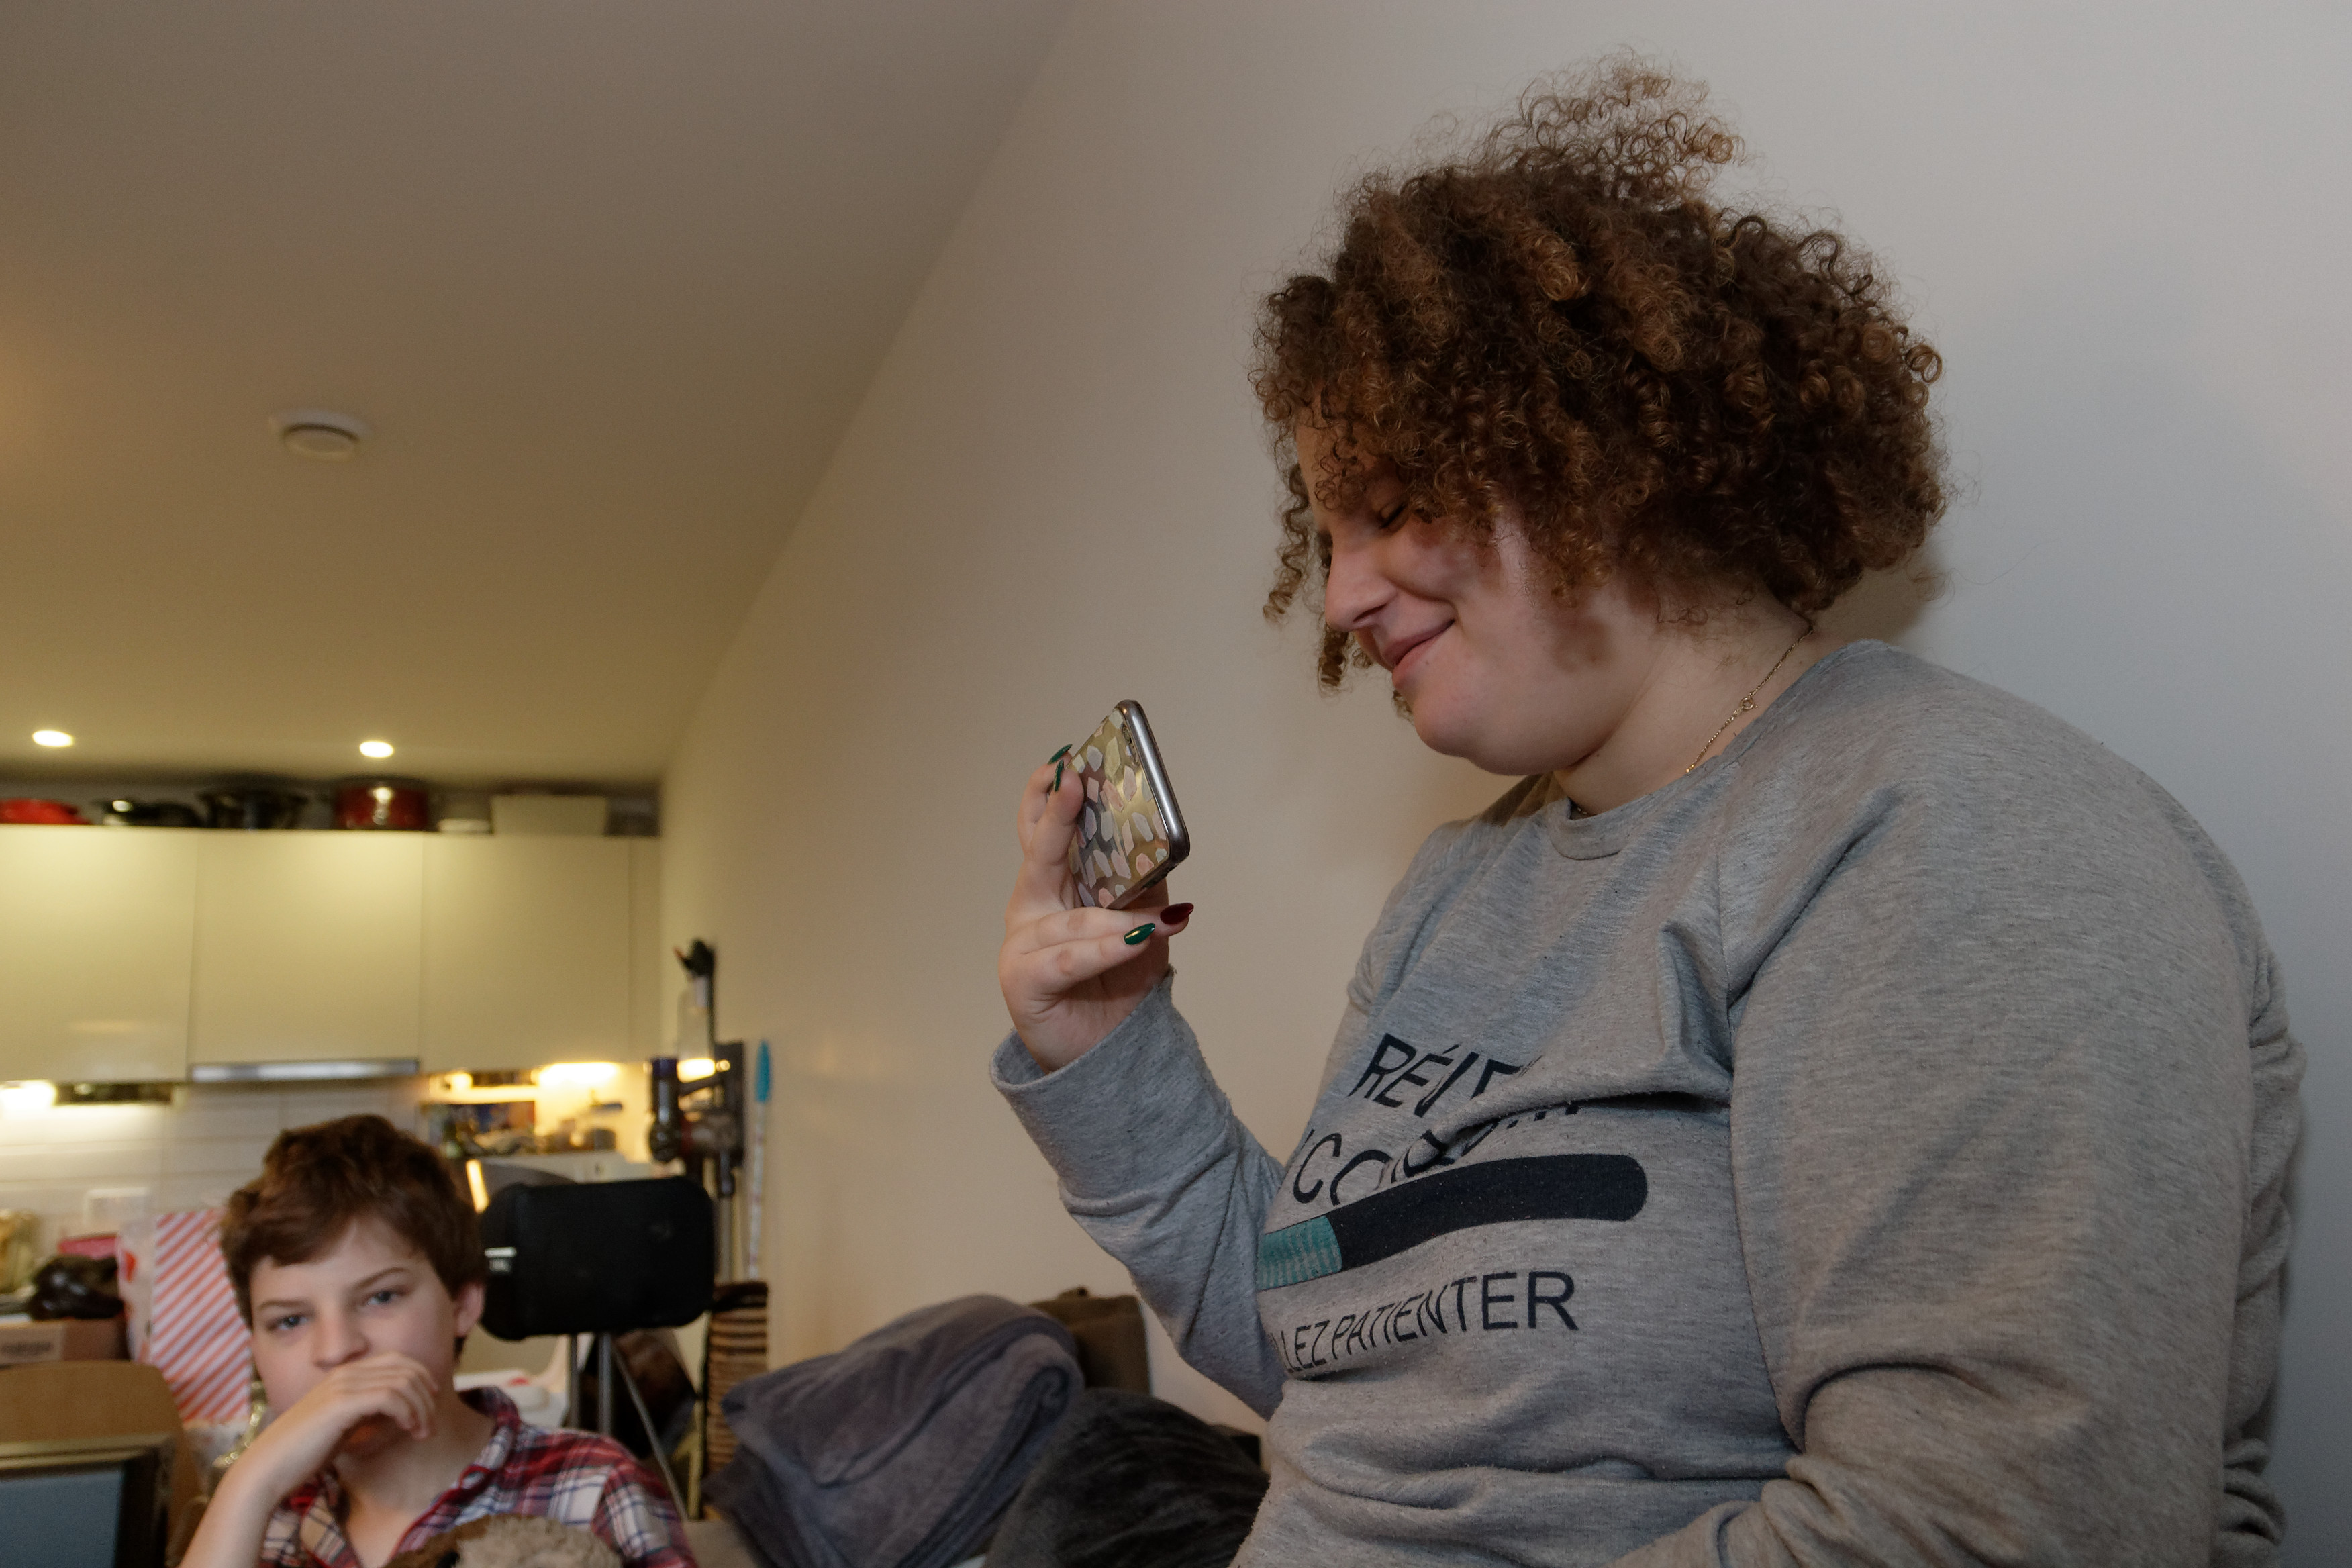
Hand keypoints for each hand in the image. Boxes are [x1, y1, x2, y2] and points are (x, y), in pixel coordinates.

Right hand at [182, 1351, 440, 1567]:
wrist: (269, 1468)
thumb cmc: (303, 1453)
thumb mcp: (343, 1425)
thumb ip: (365, 1411)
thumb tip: (396, 1408)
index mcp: (343, 1375)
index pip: (396, 1360)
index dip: (420, 1376)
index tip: (430, 1402)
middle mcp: (344, 1373)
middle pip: (405, 1367)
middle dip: (426, 1394)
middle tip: (430, 1424)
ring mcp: (342, 1386)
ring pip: (402, 1381)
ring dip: (421, 1407)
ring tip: (423, 1432)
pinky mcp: (341, 1404)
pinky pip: (390, 1396)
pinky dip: (407, 1411)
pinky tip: (408, 1429)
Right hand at [999, 754, 1192, 1070]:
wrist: (1107, 1050)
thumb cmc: (1117, 980)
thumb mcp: (1141, 922)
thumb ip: (1144, 885)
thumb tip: (1164, 845)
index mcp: (1052, 885)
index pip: (1043, 831)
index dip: (1049, 796)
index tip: (1066, 763)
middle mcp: (1031, 907)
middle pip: (1040, 854)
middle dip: (1057, 817)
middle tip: (1073, 782)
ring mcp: (1022, 944)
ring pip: (1073, 917)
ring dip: (1121, 915)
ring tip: (1159, 918)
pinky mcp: (1025, 982)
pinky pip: (1071, 959)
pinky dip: (1107, 950)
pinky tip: (1136, 941)